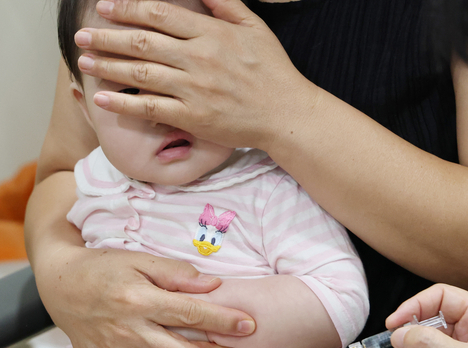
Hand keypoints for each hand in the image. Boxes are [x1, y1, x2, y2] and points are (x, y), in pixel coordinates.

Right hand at [41, 247, 253, 347]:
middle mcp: (128, 330)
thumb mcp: (140, 260)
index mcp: (140, 300)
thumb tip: (213, 283)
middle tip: (239, 347)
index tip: (248, 323)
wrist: (61, 284)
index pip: (192, 313)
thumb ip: (177, 273)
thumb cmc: (104, 268)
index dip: (223, 319)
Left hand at [73, 0, 318, 150]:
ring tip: (84, 60)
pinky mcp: (193, 117)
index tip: (106, 7)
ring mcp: (194, 89)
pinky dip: (124, 102)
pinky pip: (150, 108)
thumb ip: (224, 4)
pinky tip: (102, 97)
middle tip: (83, 34)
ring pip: (141, 73)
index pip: (160, 14)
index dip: (128, 8)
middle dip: (107, 36)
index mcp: (212, 33)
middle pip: (143, 42)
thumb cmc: (272, 71)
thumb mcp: (255, 28)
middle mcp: (199, 58)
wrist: (285, 113)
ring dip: (108, 65)